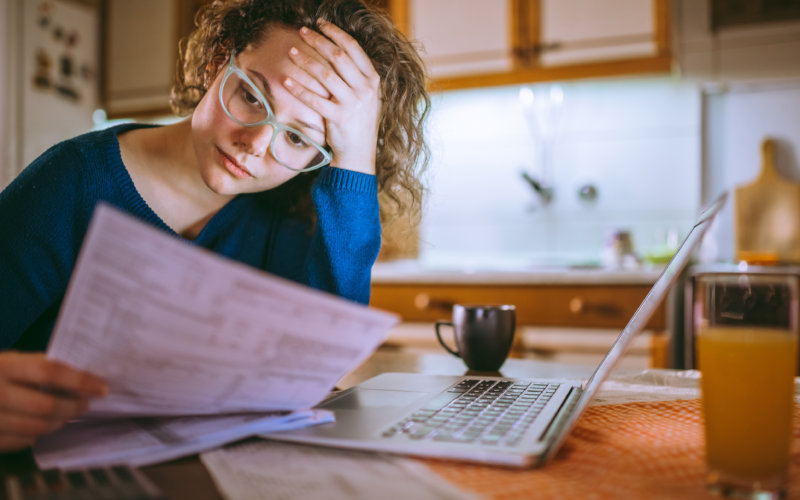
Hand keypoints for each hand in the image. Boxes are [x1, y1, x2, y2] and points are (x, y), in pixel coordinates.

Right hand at [0, 351, 107, 451]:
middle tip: (85, 404)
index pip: (50, 372)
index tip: (102, 387)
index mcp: (2, 366)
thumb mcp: (7, 361)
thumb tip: (81, 375)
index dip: (81, 380)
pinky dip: (35, 434)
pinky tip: (38, 426)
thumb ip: (36, 366)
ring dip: (58, 422)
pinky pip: (20, 442)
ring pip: (36, 428)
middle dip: (73, 406)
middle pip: (46, 406)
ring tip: (64, 414)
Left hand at [285, 20, 380, 174]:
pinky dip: (299, 88)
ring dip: (306, 61)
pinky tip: (286, 80)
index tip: (320, 23)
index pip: (353, 48)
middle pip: (338, 56)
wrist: (359, 153)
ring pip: (325, 75)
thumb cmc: (358, 123)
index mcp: (373, 80)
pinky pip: (315, 99)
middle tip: (302, 31)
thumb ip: (356, 76)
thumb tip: (336, 51)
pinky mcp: (339, 118)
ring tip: (292, 52)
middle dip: (318, 41)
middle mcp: (365, 89)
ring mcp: (353, 104)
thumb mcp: (366, 97)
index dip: (335, 33)